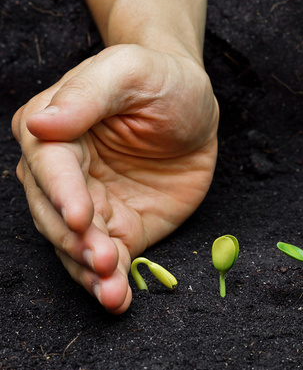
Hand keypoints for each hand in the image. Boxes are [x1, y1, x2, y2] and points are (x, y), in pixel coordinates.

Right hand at [12, 44, 218, 313]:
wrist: (193, 103)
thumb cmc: (160, 77)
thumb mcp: (131, 70)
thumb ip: (89, 94)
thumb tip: (41, 123)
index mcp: (54, 130)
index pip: (50, 167)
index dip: (64, 194)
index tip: (83, 216)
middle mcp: (62, 174)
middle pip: (56, 215)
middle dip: (77, 242)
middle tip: (103, 260)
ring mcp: (91, 205)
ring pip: (77, 246)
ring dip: (91, 272)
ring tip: (111, 291)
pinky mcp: (121, 227)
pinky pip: (110, 259)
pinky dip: (111, 282)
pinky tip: (118, 299)